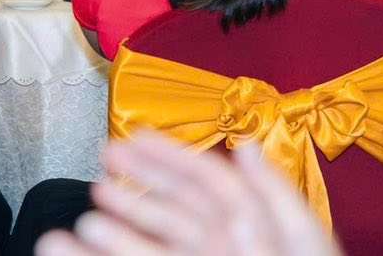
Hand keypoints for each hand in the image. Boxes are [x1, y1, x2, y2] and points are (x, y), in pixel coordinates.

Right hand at [37, 135, 342, 255]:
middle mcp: (218, 245)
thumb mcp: (301, 237)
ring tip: (82, 222)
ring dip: (116, 232)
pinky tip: (86, 252)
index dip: (169, 155)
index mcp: (248, 224)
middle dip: (135, 186)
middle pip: (170, 211)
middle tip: (101, 166)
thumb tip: (245, 146)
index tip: (132, 138)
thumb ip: (271, 193)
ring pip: (150, 248)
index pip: (203, 180)